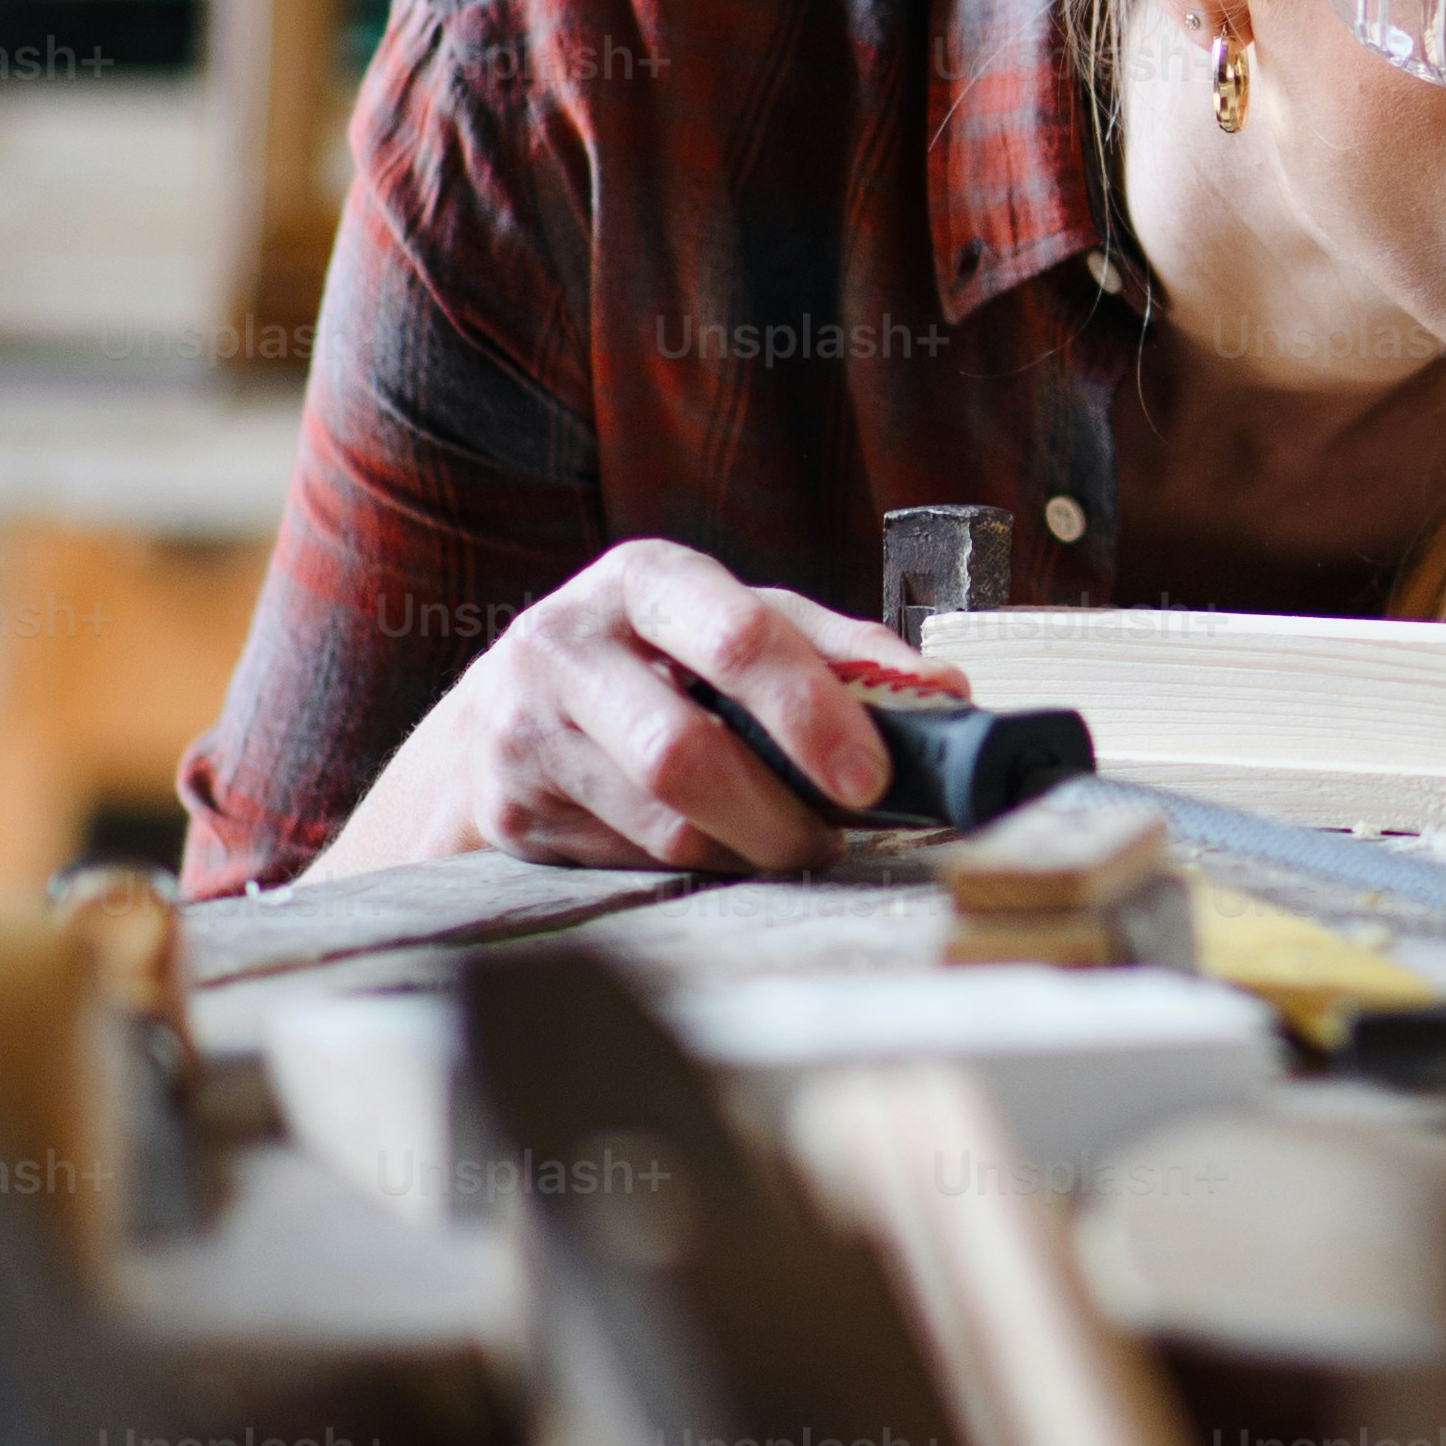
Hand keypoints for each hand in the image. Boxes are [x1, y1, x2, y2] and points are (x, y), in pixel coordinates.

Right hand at [304, 540, 961, 879]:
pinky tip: (714, 846)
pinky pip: (631, 863)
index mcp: (645, 579)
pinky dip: (695, 867)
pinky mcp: (513, 810)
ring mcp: (526, 731)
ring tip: (786, 841)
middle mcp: (569, 643)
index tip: (872, 776)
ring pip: (663, 824)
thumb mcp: (737, 624)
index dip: (813, 714)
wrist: (498, 714)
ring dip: (747, 849)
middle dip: (780, 811)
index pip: (739, 638)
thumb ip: (840, 653)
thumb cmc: (654, 661)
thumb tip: (946, 694)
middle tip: (833, 836)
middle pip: (687, 753)